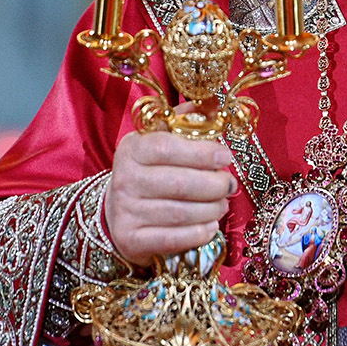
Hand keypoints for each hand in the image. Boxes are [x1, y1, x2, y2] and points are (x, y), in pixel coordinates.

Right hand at [103, 131, 236, 265]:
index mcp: (132, 149)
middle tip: (230, 184)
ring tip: (222, 204)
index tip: (226, 156)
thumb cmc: (148, 170)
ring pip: (180, 213)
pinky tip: (211, 226)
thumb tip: (211, 106)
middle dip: (214, 184)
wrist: (116, 211)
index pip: (167, 147)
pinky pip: (173, 239)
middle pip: (179, 183)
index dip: (201, 152)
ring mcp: (125, 212)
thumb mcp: (158, 140)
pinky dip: (198, 233)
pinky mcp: (131, 239)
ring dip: (211, 209)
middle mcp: (124, 180)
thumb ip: (184, 122)